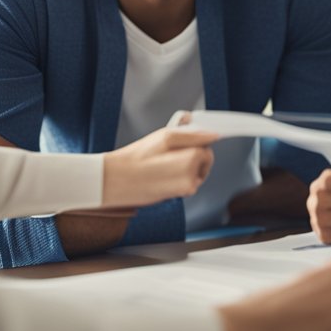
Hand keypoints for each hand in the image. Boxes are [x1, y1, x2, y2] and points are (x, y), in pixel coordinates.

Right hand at [102, 120, 217, 208]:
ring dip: (184, 166)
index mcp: (194, 157)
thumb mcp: (166, 136)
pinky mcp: (179, 196)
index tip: (186, 143)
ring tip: (162, 164)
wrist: (117, 181)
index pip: (207, 146)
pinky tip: (161, 174)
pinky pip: (185, 182)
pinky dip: (177, 177)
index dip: (195, 141)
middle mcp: (194, 175)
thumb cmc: (139, 158)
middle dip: (190, 155)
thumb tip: (212, 135)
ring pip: (194, 171)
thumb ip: (193, 134)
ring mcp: (187, 188)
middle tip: (169, 153)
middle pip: (203, 160)